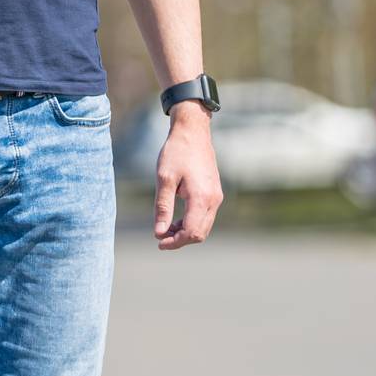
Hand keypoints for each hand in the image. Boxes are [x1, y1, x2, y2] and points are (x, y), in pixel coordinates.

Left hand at [153, 102, 222, 249]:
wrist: (193, 133)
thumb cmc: (176, 153)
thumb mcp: (164, 179)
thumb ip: (162, 207)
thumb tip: (159, 232)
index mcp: (201, 197)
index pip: (191, 232)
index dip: (175, 242)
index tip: (158, 242)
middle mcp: (213, 200)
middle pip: (200, 233)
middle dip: (180, 240)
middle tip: (159, 237)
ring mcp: (216, 197)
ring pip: (204, 227)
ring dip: (185, 232)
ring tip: (165, 227)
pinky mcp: (214, 193)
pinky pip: (205, 216)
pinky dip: (191, 223)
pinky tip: (175, 219)